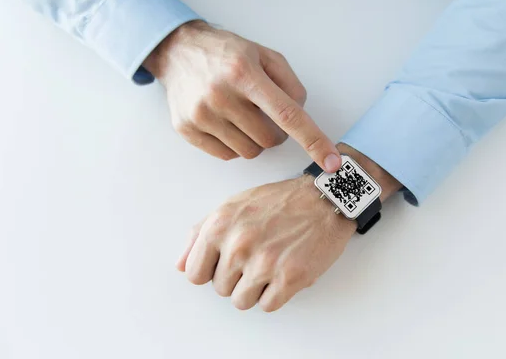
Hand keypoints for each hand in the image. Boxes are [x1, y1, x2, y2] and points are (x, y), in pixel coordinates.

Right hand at [144, 20, 340, 172]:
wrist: (178, 51)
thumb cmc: (226, 53)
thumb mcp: (264, 55)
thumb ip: (290, 84)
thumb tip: (301, 114)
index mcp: (245, 73)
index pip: (288, 115)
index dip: (313, 140)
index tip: (332, 161)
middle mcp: (221, 95)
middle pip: (270, 139)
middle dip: (277, 133)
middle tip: (265, 114)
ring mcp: (201, 115)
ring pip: (249, 151)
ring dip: (255, 139)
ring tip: (243, 115)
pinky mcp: (187, 129)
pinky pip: (227, 155)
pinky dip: (235, 144)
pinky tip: (227, 123)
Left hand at [176, 144, 401, 311]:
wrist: (324, 199)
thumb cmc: (280, 201)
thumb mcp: (233, 205)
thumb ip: (201, 233)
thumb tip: (181, 265)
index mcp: (220, 226)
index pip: (194, 274)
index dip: (210, 271)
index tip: (225, 264)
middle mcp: (239, 244)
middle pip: (219, 289)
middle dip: (236, 278)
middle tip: (256, 258)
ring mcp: (264, 262)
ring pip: (241, 301)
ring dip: (254, 289)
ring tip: (269, 266)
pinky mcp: (290, 277)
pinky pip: (267, 305)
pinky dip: (275, 294)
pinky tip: (283, 273)